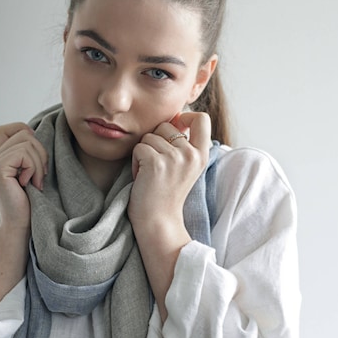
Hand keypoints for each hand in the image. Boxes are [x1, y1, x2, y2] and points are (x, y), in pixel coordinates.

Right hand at [0, 122, 47, 229]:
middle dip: (40, 153)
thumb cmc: (29, 202)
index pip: (9, 128)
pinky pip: (24, 154)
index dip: (27, 134)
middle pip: (24, 133)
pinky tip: (30, 184)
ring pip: (27, 142)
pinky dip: (34, 168)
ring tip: (35, 182)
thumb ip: (27, 152)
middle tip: (39, 176)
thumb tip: (34, 131)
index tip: (35, 159)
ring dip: (39, 163)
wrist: (21, 225)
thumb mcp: (30, 171)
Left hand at [128, 111, 210, 231]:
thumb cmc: (165, 194)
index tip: (175, 127)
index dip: (185, 116)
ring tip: (150, 175)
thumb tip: (175, 115)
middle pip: (165, 125)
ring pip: (149, 137)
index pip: (201, 118)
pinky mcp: (156, 163)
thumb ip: (184, 143)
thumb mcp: (184, 167)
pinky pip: (138, 148)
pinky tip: (142, 178)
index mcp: (201, 154)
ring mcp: (175, 158)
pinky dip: (135, 163)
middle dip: (155, 141)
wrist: (158, 222)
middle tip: (157, 167)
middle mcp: (191, 154)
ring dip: (143, 154)